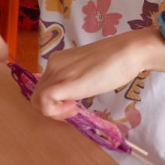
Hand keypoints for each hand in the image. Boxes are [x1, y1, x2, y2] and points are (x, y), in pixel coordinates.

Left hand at [31, 27, 164, 119]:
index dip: (55, 100)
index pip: (45, 85)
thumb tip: (76, 90)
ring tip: (74, 109)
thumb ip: (78, 78)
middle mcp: (53, 65)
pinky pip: (44, 103)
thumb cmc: (116, 60)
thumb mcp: (89, 70)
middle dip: (53, 107)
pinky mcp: (64, 83)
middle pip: (38, 94)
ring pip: (37, 100)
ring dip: (54, 112)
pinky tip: (74, 108)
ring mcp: (57, 73)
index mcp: (59, 60)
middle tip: (74, 108)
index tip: (73, 103)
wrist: (127, 52)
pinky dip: (55, 112)